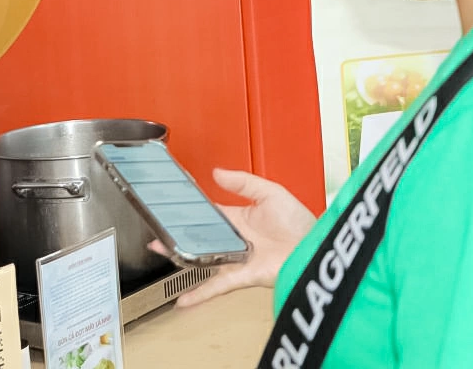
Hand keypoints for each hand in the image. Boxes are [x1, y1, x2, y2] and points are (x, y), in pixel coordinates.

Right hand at [150, 168, 315, 307]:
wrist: (316, 247)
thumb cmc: (301, 223)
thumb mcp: (272, 192)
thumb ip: (244, 182)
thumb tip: (218, 172)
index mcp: (239, 219)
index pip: (208, 212)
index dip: (190, 209)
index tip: (171, 205)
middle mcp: (234, 240)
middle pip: (198, 237)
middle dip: (176, 235)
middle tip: (156, 232)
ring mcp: (236, 258)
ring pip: (202, 259)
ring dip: (180, 258)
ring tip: (160, 253)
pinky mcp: (242, 276)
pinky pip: (217, 285)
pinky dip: (200, 295)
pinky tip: (184, 300)